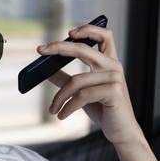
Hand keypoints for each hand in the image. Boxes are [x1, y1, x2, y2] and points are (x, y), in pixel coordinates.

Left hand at [38, 25, 142, 145]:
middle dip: (59, 47)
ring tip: (53, 110)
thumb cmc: (102, 108)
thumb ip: (66, 79)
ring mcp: (114, 78)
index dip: (88, 29)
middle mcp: (113, 66)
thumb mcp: (81, 92)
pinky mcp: (113, 91)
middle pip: (83, 49)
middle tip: (40, 51)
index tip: (69, 32)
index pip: (104, 36)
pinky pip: (81, 96)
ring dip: (59, 98)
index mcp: (108, 62)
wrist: (120, 131)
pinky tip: (62, 115)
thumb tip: (46, 71)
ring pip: (75, 81)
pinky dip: (68, 107)